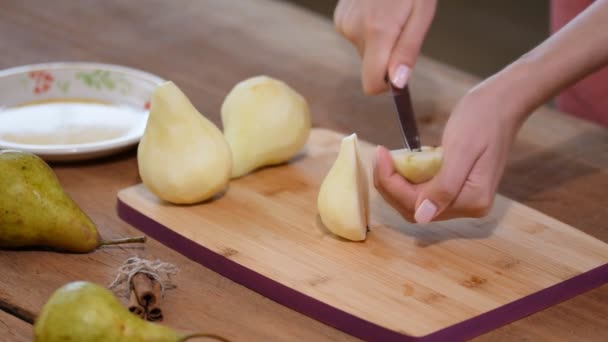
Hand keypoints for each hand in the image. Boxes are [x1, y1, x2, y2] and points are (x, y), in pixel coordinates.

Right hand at [333, 0, 435, 93]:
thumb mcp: (421, 15)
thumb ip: (407, 51)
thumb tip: (397, 84)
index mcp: (377, 32)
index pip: (371, 84)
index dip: (386, 86)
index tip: (399, 74)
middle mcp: (355, 30)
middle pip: (370, 66)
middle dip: (387, 56)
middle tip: (402, 27)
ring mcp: (344, 22)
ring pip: (364, 51)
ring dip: (379, 41)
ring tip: (390, 14)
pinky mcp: (340, 16)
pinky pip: (356, 37)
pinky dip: (369, 30)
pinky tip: (377, 10)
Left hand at [373, 83, 524, 222]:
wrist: (502, 103)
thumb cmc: (483, 119)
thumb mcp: (461, 149)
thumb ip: (445, 186)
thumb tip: (423, 216)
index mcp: (472, 200)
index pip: (417, 204)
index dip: (392, 183)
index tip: (380, 154)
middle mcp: (469, 206)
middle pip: (414, 208)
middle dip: (390, 185)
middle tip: (380, 155)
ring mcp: (463, 199)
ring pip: (416, 202)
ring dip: (396, 183)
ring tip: (387, 157)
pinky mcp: (458, 188)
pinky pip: (424, 191)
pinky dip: (407, 179)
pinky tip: (401, 160)